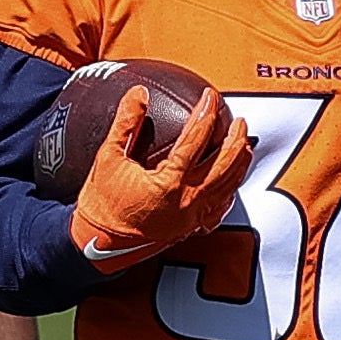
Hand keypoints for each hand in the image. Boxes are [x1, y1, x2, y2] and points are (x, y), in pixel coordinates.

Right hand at [69, 85, 252, 265]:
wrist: (96, 245)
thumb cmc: (100, 206)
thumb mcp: (107, 158)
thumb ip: (125, 123)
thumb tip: (138, 94)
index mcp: (168, 184)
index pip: (196, 140)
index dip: (206, 114)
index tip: (210, 97)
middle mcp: (186, 202)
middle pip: (224, 165)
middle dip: (235, 140)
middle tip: (238, 121)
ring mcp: (192, 218)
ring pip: (227, 187)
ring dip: (239, 163)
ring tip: (244, 144)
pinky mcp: (190, 229)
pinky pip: (219, 209)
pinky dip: (229, 191)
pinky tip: (232, 182)